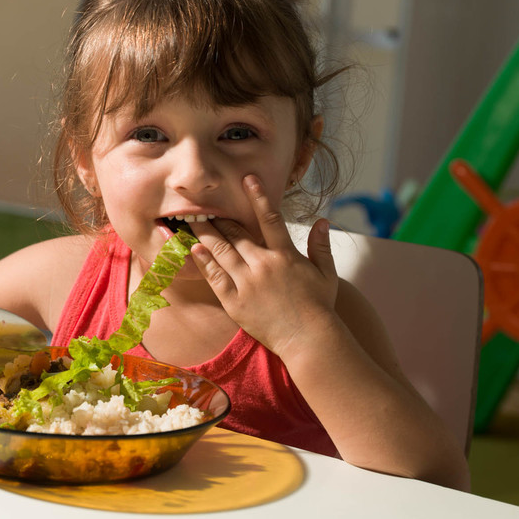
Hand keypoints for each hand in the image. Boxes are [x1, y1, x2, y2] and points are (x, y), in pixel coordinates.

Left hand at [188, 174, 338, 356]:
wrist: (309, 339)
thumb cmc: (319, 307)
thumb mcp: (326, 274)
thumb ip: (322, 246)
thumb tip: (323, 221)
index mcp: (285, 255)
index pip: (269, 218)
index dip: (257, 196)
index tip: (247, 178)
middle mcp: (263, 264)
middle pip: (236, 233)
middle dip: (221, 216)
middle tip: (206, 205)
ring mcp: (247, 283)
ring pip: (221, 251)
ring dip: (206, 233)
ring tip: (192, 221)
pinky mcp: (236, 301)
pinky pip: (215, 277)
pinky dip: (204, 262)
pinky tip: (193, 249)